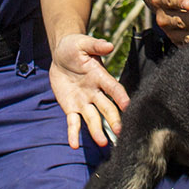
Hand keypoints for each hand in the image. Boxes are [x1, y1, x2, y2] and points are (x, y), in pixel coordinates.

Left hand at [49, 32, 130, 148]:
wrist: (60, 55)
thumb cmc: (75, 46)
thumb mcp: (83, 43)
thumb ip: (95, 46)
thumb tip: (109, 45)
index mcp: (100, 76)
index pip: (113, 88)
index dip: (121, 96)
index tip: (128, 105)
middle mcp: (95, 92)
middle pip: (106, 108)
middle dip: (113, 119)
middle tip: (119, 132)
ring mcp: (84, 102)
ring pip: (93, 118)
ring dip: (97, 131)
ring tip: (102, 143)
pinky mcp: (71, 108)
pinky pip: (73, 122)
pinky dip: (73, 133)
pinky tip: (74, 145)